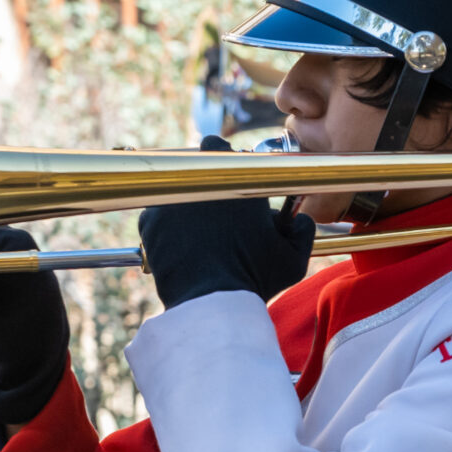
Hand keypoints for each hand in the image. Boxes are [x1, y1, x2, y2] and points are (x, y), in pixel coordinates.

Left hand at [136, 138, 314, 309]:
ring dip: (185, 205)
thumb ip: (302, 229)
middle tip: (217, 208)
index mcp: (231, 178)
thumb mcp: (293, 257)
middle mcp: (194, 180)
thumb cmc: (254, 279)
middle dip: (204, 184)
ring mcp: (167, 199)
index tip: (232, 181)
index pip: (219, 146)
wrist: (210, 305)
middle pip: (193, 168)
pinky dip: (167, 228)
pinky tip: (183, 248)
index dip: (224, 164)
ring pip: (174, 192)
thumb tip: (299, 220)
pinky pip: (158, 217)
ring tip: (200, 235)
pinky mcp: (149, 223)